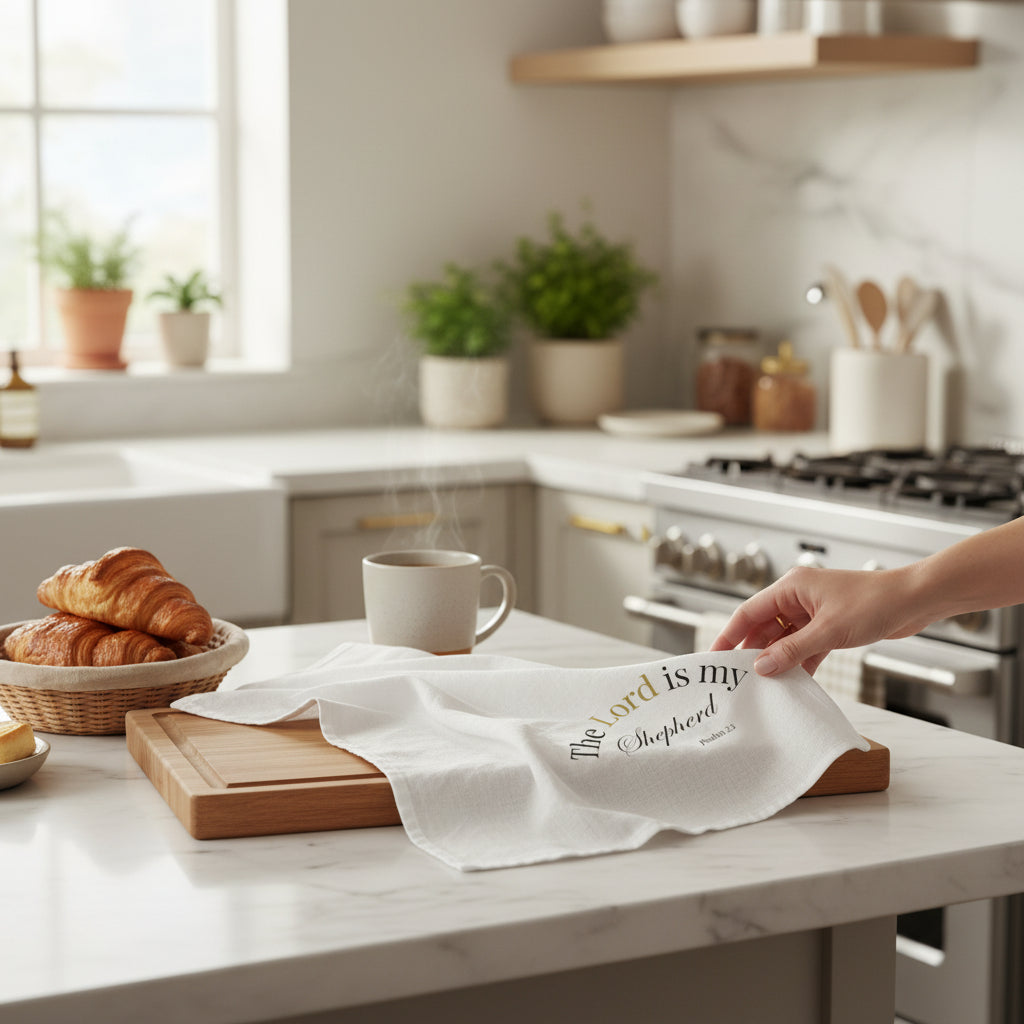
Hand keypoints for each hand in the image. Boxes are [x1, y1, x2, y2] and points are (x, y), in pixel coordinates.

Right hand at [710, 565, 926, 676]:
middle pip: (764, 627)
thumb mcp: (828, 631)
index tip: (715, 657)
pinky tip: (793, 681)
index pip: (749, 612)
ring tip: (765, 685)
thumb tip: (762, 667)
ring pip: (784, 639)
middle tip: (739, 678)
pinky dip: (799, 662)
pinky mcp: (829, 626)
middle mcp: (798, 597)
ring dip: (778, 659)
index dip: (729, 635)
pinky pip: (805, 646)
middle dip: (753, 651)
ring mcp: (814, 612)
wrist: (915, 600)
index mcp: (791, 587)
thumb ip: (792, 650)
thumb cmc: (874, 602)